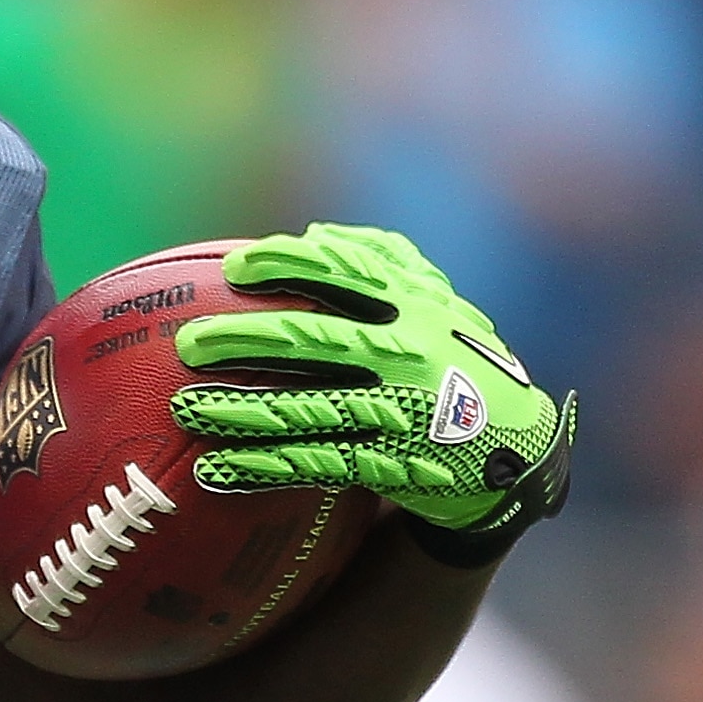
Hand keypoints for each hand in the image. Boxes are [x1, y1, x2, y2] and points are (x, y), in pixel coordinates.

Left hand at [166, 223, 572, 544]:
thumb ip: (385, 264)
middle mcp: (407, 355)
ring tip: (185, 407)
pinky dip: (262, 467)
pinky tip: (214, 470)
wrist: (517, 452)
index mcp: (418, 307)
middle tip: (188, 341)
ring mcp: (397, 411)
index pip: (346, 273)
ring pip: (305, 408)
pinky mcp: (389, 464)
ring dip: (240, 409)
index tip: (235, 268)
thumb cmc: (462, 365)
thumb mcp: (441, 306)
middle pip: (313, 340)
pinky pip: (314, 465)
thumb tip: (314, 231)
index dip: (289, 266)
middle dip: (246, 339)